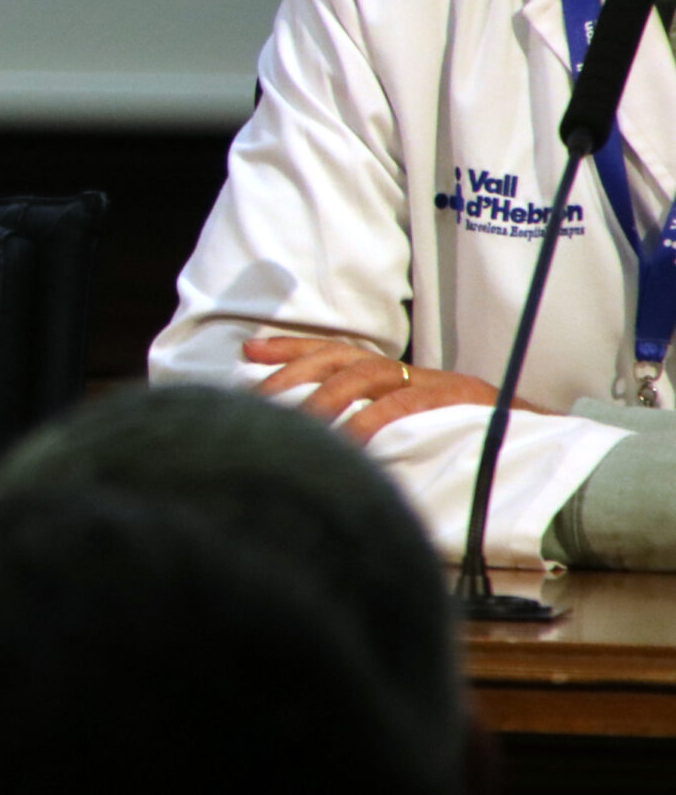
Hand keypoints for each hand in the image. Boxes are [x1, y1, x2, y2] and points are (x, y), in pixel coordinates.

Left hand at [244, 335, 525, 444]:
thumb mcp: (418, 431)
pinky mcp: (456, 398)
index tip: (248, 351)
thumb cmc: (475, 440)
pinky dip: (373, 419)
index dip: (291, 349)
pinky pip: (404, 404)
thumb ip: (376, 428)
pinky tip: (350, 438)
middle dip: (294, 371)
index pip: (335, 351)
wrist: (546, 441)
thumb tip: (324, 445)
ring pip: (366, 374)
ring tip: (297, 423)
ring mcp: (432, 381)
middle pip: (341, 356)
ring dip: (326, 398)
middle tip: (259, 395)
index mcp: (396, 375)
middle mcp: (408, 370)